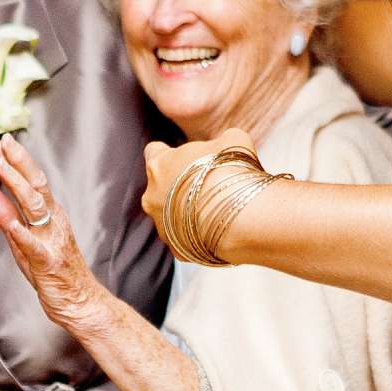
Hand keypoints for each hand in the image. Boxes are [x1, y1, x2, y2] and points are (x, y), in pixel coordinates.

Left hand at [0, 136, 102, 328]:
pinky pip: (34, 246)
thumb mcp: (22, 240)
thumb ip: (5, 215)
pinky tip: (11, 223)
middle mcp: (53, 222)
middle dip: (18, 162)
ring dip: (18, 186)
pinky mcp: (48, 263)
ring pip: (35, 208)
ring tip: (1, 168)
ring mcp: (52, 240)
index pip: (31, 181)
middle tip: (2, 141)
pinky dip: (21, 233)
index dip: (14, 160)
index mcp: (49, 214)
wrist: (80, 303)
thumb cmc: (52, 271)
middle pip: (37, 186)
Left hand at [139, 129, 257, 250]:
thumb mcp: (234, 141)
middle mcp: (152, 196)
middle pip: (160, 187)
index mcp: (159, 164)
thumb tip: (226, 144)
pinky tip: (219, 230)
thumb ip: (222, 141)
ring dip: (188, 213)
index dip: (170, 154)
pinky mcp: (177, 250)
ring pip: (171, 217)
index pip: (154, 152)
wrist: (239, 216)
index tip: (187, 158)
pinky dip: (199, 236)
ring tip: (217, 211)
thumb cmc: (232, 171)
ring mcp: (161, 226)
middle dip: (179, 186)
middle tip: (207, 186)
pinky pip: (186, 240)